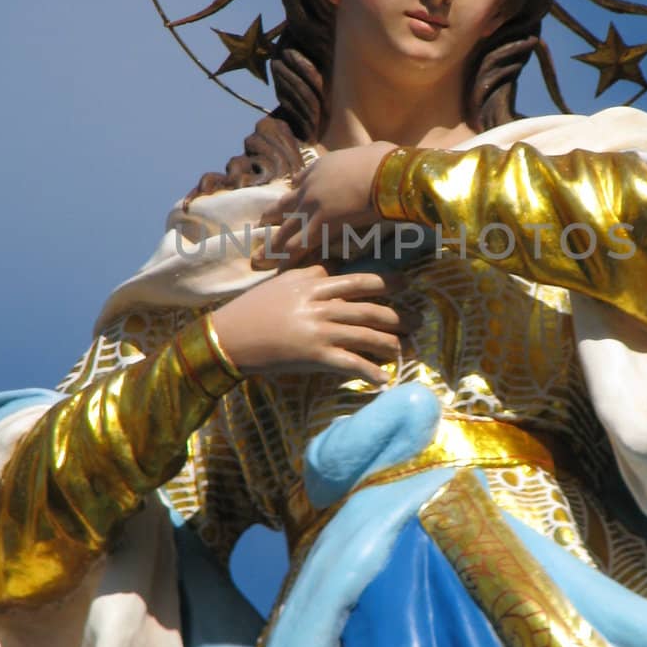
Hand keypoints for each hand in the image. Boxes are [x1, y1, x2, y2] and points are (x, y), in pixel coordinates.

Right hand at [211, 264, 416, 384]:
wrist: (229, 337)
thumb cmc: (252, 309)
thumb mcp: (282, 282)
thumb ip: (310, 275)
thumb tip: (333, 266)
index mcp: (313, 284)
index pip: (357, 280)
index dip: (386, 281)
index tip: (405, 283)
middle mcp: (320, 305)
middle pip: (369, 308)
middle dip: (398, 315)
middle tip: (417, 320)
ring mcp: (319, 330)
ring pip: (366, 335)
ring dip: (391, 344)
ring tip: (407, 350)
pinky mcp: (315, 356)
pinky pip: (351, 363)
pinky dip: (370, 372)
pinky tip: (383, 380)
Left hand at [255, 143, 397, 268]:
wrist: (383, 171)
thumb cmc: (387, 162)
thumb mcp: (373, 152)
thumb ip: (372, 157)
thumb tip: (384, 155)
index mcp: (322, 167)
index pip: (300, 181)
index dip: (294, 193)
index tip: (288, 201)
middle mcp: (310, 186)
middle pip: (284, 205)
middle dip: (270, 217)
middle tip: (259, 225)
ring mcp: (312, 205)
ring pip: (285, 229)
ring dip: (272, 245)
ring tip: (259, 258)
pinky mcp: (320, 224)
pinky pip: (298, 245)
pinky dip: (287, 258)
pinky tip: (278, 269)